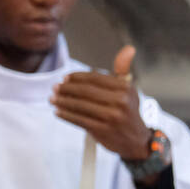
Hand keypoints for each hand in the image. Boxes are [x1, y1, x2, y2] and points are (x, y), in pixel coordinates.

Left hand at [50, 45, 151, 161]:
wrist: (136, 140)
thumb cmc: (128, 112)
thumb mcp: (129, 89)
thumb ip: (122, 69)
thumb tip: (128, 48)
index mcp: (125, 88)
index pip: (96, 78)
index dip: (77, 77)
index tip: (65, 78)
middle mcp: (120, 101)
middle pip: (86, 91)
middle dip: (67, 89)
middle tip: (56, 87)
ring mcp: (111, 117)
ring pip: (80, 106)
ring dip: (63, 101)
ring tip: (53, 98)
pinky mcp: (102, 130)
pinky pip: (79, 120)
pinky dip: (66, 115)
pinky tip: (58, 111)